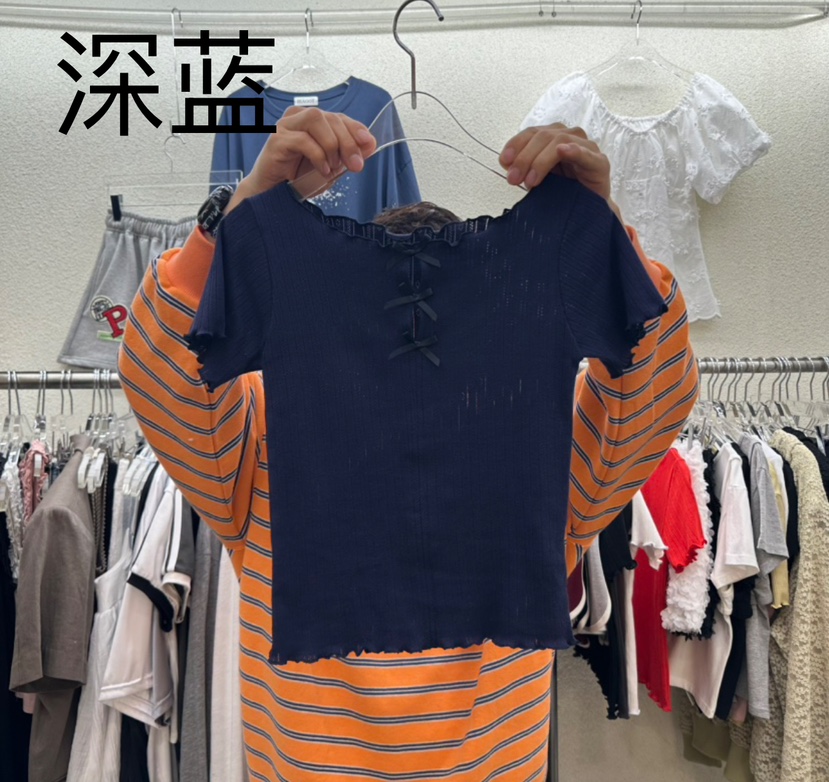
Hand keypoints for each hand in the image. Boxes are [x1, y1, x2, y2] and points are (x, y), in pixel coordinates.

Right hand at [226, 107, 376, 214]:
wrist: (271, 195)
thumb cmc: (298, 179)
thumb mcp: (330, 167)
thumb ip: (347, 155)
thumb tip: (371, 144)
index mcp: (311, 121)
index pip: (338, 117)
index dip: (356, 128)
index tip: (368, 144)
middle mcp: (297, 118)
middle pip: (330, 117)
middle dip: (348, 142)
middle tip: (356, 165)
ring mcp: (284, 127)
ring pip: (316, 120)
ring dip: (331, 145)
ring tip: (333, 168)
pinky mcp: (276, 140)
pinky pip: (303, 140)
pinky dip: (318, 156)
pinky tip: (323, 171)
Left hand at [499, 124, 621, 221]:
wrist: (587, 211)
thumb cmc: (563, 192)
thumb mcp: (538, 178)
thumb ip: (524, 168)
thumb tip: (507, 165)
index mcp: (553, 138)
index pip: (532, 132)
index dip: (516, 144)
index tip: (504, 162)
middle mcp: (570, 137)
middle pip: (543, 137)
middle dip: (524, 158)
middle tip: (513, 178)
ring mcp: (586, 147)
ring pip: (559, 142)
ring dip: (541, 161)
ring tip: (531, 180)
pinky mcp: (599, 163)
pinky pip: (586, 154)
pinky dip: (574, 151)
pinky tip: (563, 151)